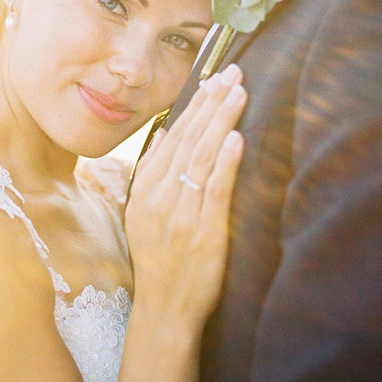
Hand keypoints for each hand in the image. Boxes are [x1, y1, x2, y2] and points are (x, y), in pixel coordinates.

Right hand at [125, 65, 245, 327]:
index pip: (174, 135)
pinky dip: (225, 161)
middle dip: (213, 102)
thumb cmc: (159, 261)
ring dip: (222, 120)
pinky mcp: (203, 231)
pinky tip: (235, 137)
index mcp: (145, 188)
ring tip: (239, 92)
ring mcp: (181, 213)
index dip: (196, 104)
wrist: (164, 309)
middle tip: (234, 72)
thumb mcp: (142, 213)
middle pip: (190, 138)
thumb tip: (165, 131)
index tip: (215, 78)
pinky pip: (215, 189)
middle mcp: (160, 195)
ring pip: (203, 156)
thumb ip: (153, 171)